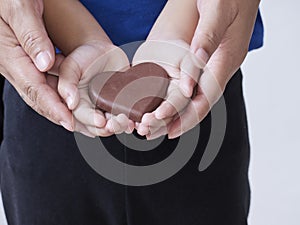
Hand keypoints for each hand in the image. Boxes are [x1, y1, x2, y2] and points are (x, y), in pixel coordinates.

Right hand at [0, 9, 72, 129]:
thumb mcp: (20, 8)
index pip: (34, 88)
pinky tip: (71, 98)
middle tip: (80, 129)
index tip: (70, 122)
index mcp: (9, 55)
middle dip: (58, 115)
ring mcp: (17, 64)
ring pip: (39, 93)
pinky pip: (41, 82)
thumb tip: (45, 64)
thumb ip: (32, 36)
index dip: (53, 107)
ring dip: (59, 108)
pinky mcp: (24, 61)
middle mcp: (12, 64)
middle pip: (37, 96)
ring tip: (80, 121)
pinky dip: (56, 94)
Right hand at [50, 41, 133, 136]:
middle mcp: (91, 110)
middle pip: (97, 127)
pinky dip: (131, 122)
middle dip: (107, 128)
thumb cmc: (84, 57)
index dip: (91, 121)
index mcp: (76, 104)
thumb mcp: (71, 66)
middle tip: (115, 122)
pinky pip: (125, 118)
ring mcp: (106, 109)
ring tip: (127, 121)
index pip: (81, 117)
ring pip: (112, 126)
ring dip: (120, 126)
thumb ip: (67, 82)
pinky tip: (136, 122)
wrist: (103, 51)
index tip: (100, 121)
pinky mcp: (119, 106)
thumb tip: (70, 103)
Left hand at [163, 0, 260, 137]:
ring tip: (152, 122)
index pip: (207, 96)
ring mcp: (212, 63)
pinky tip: (160, 99)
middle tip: (152, 132)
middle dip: (177, 120)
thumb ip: (209, 35)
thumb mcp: (218, 10)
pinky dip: (176, 94)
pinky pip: (191, 82)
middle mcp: (219, 66)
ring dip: (174, 110)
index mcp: (225, 60)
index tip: (171, 130)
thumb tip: (198, 60)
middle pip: (198, 101)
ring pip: (193, 95)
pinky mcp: (205, 58)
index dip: (189, 116)